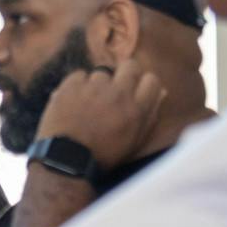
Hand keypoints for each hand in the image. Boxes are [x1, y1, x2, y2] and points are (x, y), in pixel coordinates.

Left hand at [34, 57, 166, 171]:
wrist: (66, 161)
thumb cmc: (103, 155)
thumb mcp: (134, 141)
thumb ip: (149, 115)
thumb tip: (161, 92)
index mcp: (138, 109)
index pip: (152, 80)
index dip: (142, 84)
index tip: (134, 90)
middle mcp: (119, 94)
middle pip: (130, 66)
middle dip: (124, 73)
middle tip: (113, 88)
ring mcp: (95, 88)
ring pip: (102, 72)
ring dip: (97, 84)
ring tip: (88, 102)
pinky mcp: (72, 86)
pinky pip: (79, 75)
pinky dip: (76, 86)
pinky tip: (73, 101)